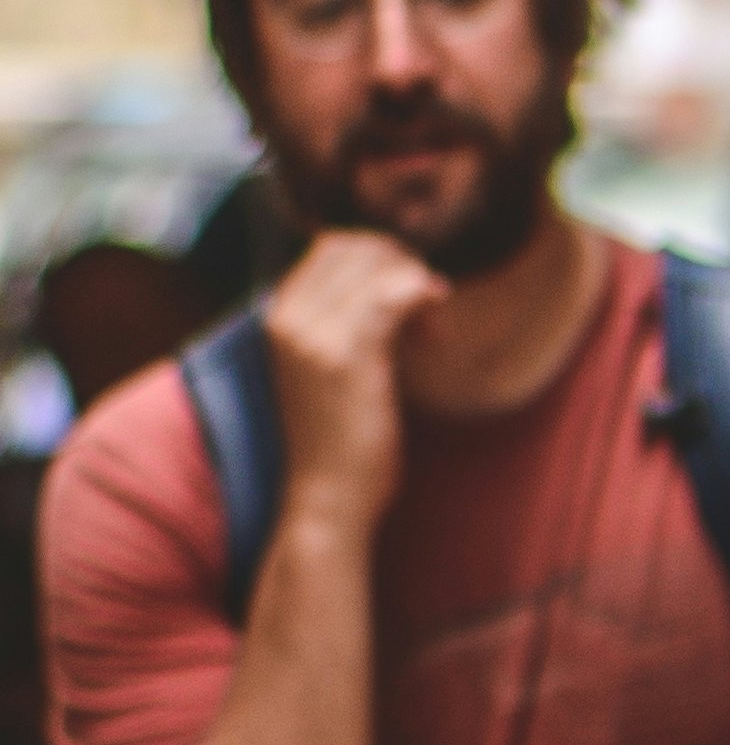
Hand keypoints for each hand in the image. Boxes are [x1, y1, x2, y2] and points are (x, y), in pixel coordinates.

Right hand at [263, 230, 445, 535]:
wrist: (328, 496)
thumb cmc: (340, 441)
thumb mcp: (333, 369)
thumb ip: (348, 325)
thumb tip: (391, 286)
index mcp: (277, 315)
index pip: (328, 248)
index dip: (378, 259)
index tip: (409, 295)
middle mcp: (285, 315)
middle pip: (350, 248)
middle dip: (399, 264)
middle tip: (428, 304)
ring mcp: (312, 333)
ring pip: (373, 266)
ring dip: (415, 283)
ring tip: (433, 325)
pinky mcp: (345, 355)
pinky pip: (391, 296)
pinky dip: (421, 296)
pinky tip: (436, 324)